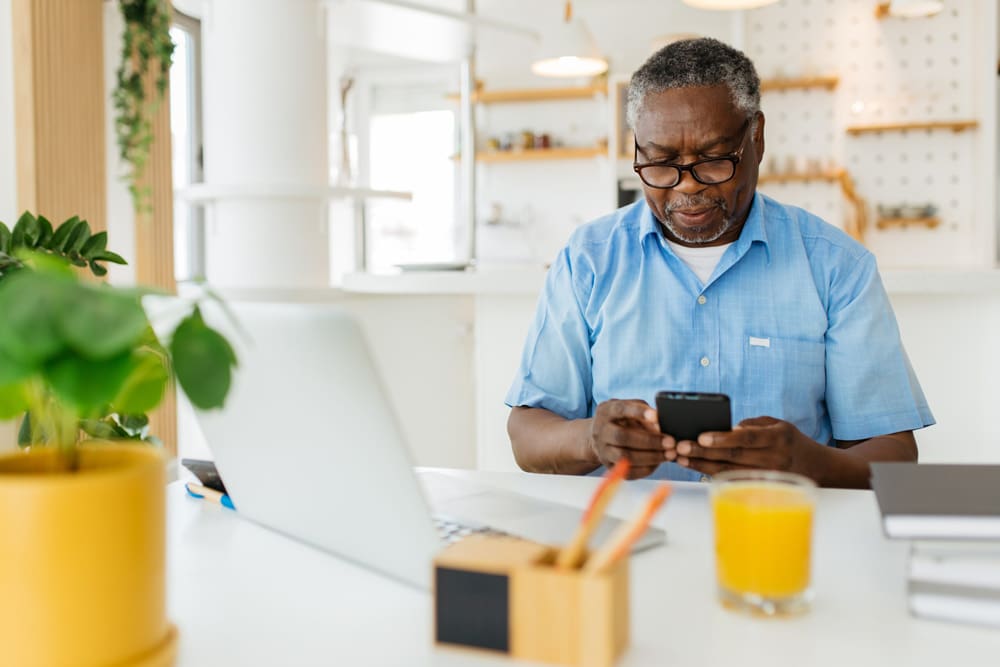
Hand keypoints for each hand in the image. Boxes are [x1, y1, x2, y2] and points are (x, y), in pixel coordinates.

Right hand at [588, 399, 673, 478]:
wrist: (601, 435)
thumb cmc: (622, 419)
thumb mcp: (630, 408)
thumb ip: (644, 413)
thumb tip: (661, 424)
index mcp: (606, 411)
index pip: (621, 409)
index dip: (638, 412)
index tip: (656, 416)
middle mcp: (600, 430)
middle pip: (622, 437)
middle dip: (650, 441)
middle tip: (670, 442)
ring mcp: (603, 450)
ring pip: (625, 457)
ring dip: (650, 457)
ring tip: (669, 454)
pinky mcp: (608, 465)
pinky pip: (627, 472)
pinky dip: (645, 469)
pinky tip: (658, 463)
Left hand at [665, 416, 821, 478]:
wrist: (818, 468)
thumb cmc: (791, 441)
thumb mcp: (779, 424)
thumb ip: (754, 424)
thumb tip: (727, 428)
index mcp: (778, 438)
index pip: (747, 438)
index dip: (723, 438)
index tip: (701, 436)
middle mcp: (773, 458)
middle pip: (733, 456)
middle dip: (704, 452)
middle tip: (680, 447)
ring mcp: (768, 476)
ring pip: (729, 471)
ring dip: (702, 464)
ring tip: (681, 457)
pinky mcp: (762, 486)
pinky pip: (733, 479)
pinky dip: (712, 473)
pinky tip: (696, 466)